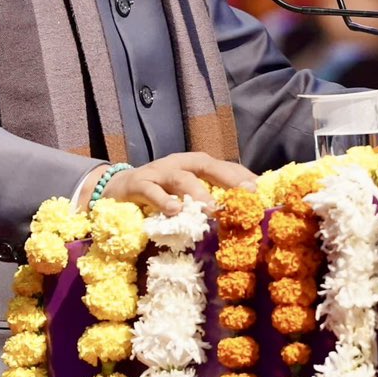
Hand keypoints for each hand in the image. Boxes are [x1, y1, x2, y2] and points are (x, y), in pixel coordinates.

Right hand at [97, 152, 258, 214]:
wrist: (115, 189)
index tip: (262, 190)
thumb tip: (239, 213)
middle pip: (207, 165)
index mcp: (195, 165)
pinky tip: (174, 211)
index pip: (224, 166)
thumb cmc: (160, 193)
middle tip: (246, 193)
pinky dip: (163, 201)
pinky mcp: (137, 185)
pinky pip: (151, 191)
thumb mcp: (186, 194)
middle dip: (228, 177)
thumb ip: (207, 199)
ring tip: (211, 209)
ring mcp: (158, 172)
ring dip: (197, 192)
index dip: (243, 176)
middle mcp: (179, 164)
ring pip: (180, 177)